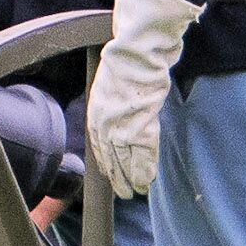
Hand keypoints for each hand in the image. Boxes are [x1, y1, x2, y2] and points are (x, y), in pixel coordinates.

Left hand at [86, 0, 201, 198]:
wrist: (137, 53)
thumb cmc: (129, 61)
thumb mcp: (111, 84)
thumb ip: (113, 103)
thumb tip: (122, 111)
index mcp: (97, 112)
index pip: (99, 145)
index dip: (106, 162)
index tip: (110, 174)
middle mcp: (105, 124)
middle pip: (110, 158)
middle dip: (117, 177)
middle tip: (124, 192)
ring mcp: (121, 128)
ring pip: (126, 163)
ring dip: (131, 180)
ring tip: (137, 192)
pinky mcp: (140, 129)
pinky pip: (143, 157)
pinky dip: (146, 171)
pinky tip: (148, 182)